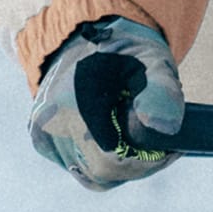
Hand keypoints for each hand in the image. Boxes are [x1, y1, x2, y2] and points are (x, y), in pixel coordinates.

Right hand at [29, 17, 183, 190]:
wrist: (83, 35)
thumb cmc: (125, 48)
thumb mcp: (153, 60)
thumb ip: (164, 92)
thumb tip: (164, 130)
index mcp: (76, 103)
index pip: (113, 161)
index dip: (147, 163)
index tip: (171, 149)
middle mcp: (51, 121)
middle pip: (102, 173)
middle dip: (137, 166)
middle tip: (161, 146)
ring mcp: (42, 131)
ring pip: (90, 176)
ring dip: (120, 166)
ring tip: (139, 140)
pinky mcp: (41, 138)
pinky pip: (78, 167)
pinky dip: (101, 161)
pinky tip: (119, 140)